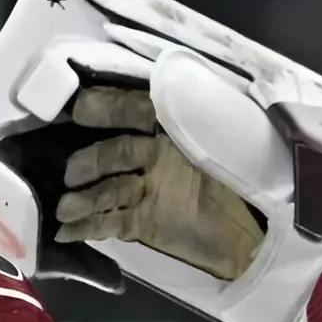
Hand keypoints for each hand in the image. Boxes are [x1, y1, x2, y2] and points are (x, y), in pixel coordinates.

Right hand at [56, 87, 266, 280]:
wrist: (258, 236)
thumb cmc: (246, 178)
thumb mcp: (225, 137)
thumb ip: (194, 113)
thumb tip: (160, 86)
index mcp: (174, 129)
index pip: (135, 110)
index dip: (109, 107)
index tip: (81, 110)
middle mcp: (154, 154)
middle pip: (115, 153)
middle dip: (91, 161)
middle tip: (71, 172)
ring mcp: (146, 190)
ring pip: (108, 188)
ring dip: (84, 198)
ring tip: (64, 209)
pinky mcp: (143, 222)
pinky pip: (110, 221)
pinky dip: (88, 226)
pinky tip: (66, 230)